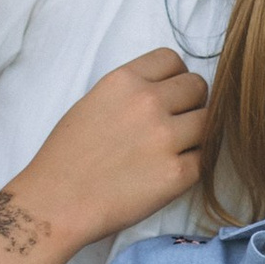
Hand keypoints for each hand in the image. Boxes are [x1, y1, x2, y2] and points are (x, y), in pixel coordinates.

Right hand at [12, 49, 208, 254]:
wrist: (56, 204)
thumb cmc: (67, 157)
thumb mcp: (93, 102)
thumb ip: (132, 91)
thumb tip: (167, 90)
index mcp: (124, 81)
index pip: (173, 59)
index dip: (174, 77)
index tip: (169, 94)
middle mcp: (148, 103)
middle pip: (197, 87)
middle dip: (190, 103)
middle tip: (174, 124)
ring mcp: (166, 139)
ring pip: (208, 122)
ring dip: (196, 134)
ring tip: (172, 149)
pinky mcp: (177, 174)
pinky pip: (203, 160)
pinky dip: (191, 166)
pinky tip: (166, 172)